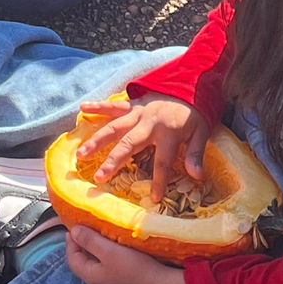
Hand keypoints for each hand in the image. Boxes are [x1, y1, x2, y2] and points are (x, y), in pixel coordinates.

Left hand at [65, 226, 198, 283]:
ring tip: (100, 237)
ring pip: (97, 267)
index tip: (74, 227)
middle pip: (84, 264)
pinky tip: (116, 251)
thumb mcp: (109, 251)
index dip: (71, 242)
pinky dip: (107, 259)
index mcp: (91, 277)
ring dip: (96, 252)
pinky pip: (109, 271)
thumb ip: (90, 241)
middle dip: (83, 247)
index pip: (73, 258)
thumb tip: (73, 232)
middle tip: (86, 230)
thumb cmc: (134, 268)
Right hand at [76, 93, 208, 202]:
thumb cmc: (193, 114)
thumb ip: (195, 153)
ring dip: (97, 140)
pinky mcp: (133, 104)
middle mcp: (149, 123)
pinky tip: (82, 107)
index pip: (162, 162)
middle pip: (129, 144)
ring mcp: (138, 112)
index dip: (158, 181)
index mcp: (168, 133)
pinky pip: (114, 106)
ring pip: (114, 127)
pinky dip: (98, 106)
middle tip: (99, 177)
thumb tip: (196, 175)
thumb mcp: (201, 133)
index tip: (153, 198)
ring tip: (81, 153)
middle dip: (113, 161)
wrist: (191, 84)